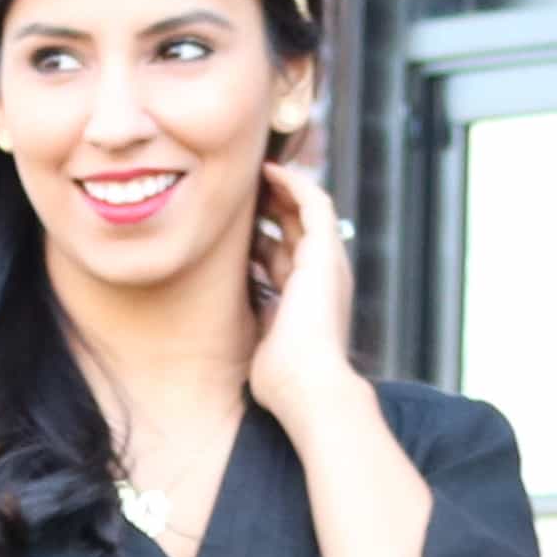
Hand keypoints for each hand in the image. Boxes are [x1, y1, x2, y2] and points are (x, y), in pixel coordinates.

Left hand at [245, 157, 359, 426]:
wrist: (309, 387)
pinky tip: (270, 170)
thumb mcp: (260, 344)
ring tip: (255, 172)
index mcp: (306, 302)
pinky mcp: (326, 252)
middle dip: (270, 210)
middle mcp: (322, 280)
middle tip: (240, 192)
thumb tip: (229, 311)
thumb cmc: (283, 381)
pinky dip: (295, 184)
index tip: (234, 230)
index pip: (284, 260)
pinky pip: (315, 203)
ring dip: (282, 190)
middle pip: (296, 231)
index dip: (261, 240)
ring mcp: (327, 264)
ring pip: (307, 211)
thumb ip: (254, 322)